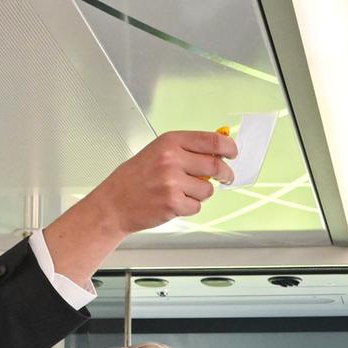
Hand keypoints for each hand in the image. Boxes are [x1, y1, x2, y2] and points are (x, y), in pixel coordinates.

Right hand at [43, 130, 238, 282]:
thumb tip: (218, 152)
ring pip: (208, 190)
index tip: (233, 153)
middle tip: (226, 178)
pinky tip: (173, 202)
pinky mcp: (173, 203)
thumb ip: (186, 150)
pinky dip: (190, 206)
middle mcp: (171, 159)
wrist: (114, 202)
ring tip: (181, 191)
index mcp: (169, 142)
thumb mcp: (158, 152)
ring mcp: (172, 182)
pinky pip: (197, 206)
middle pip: (215, 166)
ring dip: (201, 193)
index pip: (211, 141)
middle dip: (225, 174)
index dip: (228, 148)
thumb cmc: (135, 178)